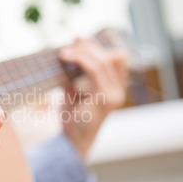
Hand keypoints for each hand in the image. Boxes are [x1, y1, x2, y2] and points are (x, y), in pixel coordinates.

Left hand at [58, 37, 127, 157]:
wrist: (72, 142)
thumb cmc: (73, 118)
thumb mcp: (74, 92)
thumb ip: (77, 75)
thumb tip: (70, 52)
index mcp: (115, 88)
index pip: (117, 59)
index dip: (99, 46)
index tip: (79, 38)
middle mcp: (119, 91)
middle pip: (110, 57)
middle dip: (88, 47)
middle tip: (69, 45)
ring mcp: (114, 95)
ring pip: (102, 62)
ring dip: (82, 52)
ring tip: (63, 52)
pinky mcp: (105, 99)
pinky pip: (94, 71)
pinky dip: (80, 60)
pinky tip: (65, 57)